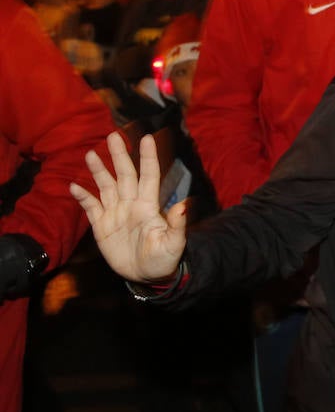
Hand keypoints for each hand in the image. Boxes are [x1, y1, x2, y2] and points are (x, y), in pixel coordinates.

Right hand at [69, 132, 186, 282]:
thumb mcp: (173, 244)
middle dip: (119, 155)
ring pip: (106, 186)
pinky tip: (74, 186)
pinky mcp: (102, 226)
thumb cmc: (164, 259)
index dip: (148, 158)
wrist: (146, 276)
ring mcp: (116, 213)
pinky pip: (91, 207)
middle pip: (124, 175)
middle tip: (114, 135)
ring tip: (91, 154)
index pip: (149, 176)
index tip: (147, 138)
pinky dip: (83, 197)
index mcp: (149, 206)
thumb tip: (184, 205)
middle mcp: (131, 204)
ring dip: (99, 171)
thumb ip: (177, 225)